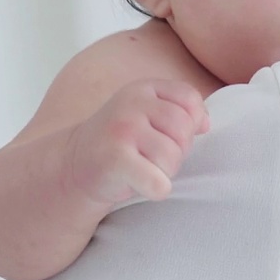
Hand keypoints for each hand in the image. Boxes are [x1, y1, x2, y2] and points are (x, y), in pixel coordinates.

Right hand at [69, 79, 209, 205]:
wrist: (74, 165)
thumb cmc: (122, 142)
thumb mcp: (148, 115)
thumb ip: (180, 111)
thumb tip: (205, 123)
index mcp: (144, 89)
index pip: (189, 99)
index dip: (191, 123)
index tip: (172, 137)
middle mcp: (132, 103)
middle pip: (184, 129)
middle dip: (178, 151)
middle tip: (156, 159)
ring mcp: (122, 129)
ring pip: (172, 157)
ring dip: (165, 172)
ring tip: (145, 169)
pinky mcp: (115, 159)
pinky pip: (158, 182)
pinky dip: (156, 190)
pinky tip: (142, 184)